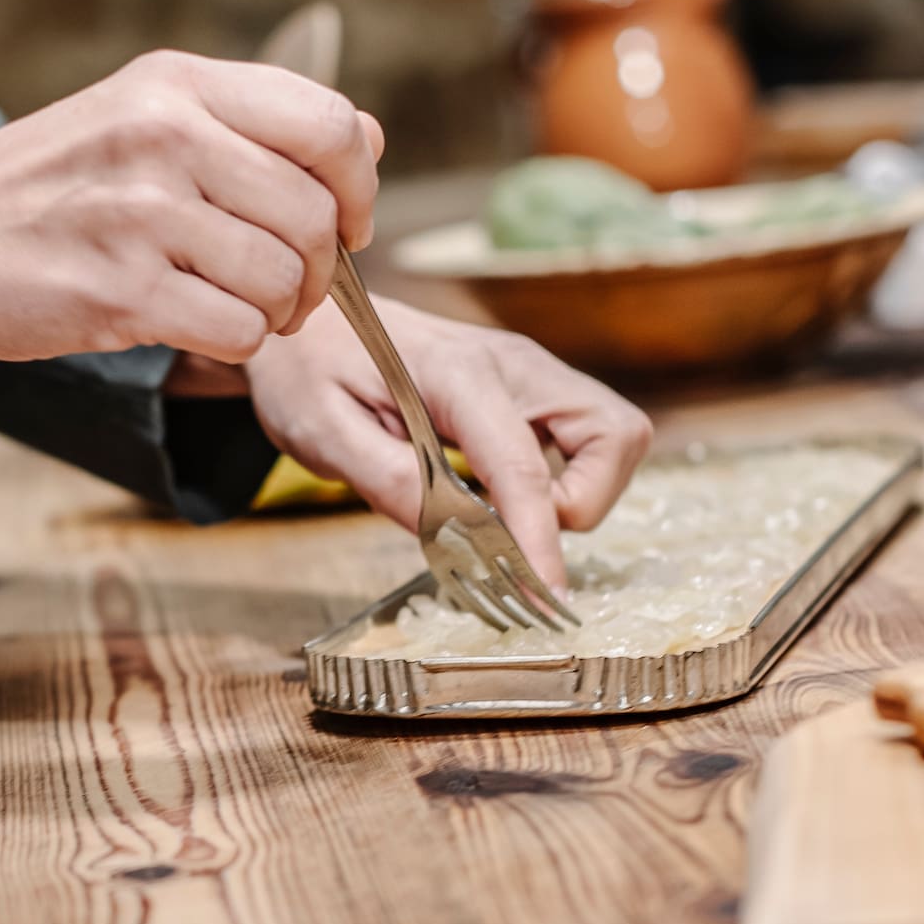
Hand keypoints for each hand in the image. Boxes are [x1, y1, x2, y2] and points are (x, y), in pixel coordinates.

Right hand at [0, 51, 382, 387]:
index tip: (344, 226)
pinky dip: (235, 345)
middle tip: (284, 290)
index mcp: (178, 85)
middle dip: (319, 271)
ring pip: (284, 279)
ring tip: (232, 309)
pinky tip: (195, 328)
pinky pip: (238, 330)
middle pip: (316, 214)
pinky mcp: (122, 290)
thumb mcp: (139, 120)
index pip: (330, 124)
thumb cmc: (42, 193)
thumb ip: (249, 127)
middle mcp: (165, 136)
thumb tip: (371, 140)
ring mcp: (142, 212)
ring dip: (276, 315)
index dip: (358, 187)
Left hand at [243, 295, 652, 590]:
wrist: (310, 325)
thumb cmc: (311, 373)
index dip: (538, 538)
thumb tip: (451, 537)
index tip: (542, 598)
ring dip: (576, 494)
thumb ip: (388, 482)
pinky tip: (503, 498)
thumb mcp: (324, 432)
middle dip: (583, 503)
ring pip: (612, 436)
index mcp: (457, 372)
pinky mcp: (531, 391)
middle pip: (613, 434)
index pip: (522, 464)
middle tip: (510, 533)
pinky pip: (584, 440)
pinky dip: (563, 482)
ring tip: (503, 516)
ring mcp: (530, 374)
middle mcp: (514, 364)